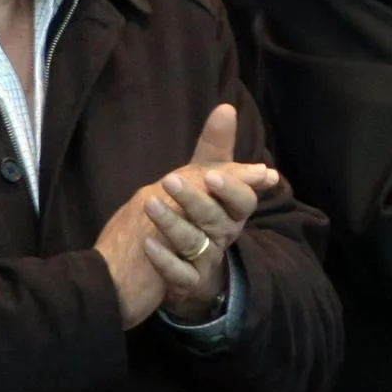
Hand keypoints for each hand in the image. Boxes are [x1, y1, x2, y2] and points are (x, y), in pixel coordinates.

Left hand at [141, 103, 277, 321]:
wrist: (177, 265)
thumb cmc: (196, 215)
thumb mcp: (204, 180)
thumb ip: (215, 147)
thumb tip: (226, 107)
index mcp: (231, 212)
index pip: (243, 201)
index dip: (232, 189)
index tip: (213, 175)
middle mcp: (223, 236)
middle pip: (217, 220)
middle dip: (196, 200)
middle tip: (170, 180)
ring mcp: (205, 261)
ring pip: (195, 244)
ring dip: (173, 224)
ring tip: (148, 204)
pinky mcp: (185, 284)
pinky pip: (179, 275)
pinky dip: (164, 261)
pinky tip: (147, 244)